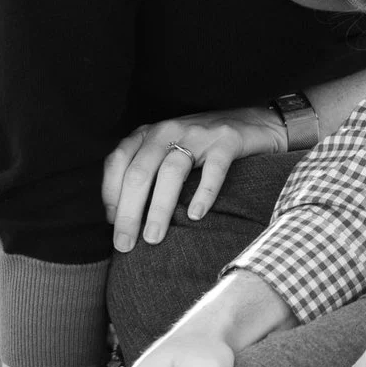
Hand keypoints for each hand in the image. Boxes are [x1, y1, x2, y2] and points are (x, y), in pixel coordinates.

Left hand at [102, 108, 284, 253]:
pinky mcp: (227, 141)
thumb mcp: (168, 150)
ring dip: (159, 208)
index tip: (112, 224)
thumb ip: (146, 171)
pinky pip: (213, 169)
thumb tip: (120, 215)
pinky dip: (203, 193)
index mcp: (149, 133)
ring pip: (172, 172)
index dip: (111, 194)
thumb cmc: (204, 146)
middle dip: (129, 211)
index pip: (118, 162)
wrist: (254, 122)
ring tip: (154, 238)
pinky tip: (196, 215)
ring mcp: (199, 134)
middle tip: (125, 244)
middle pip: (140, 171)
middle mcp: (169, 129)